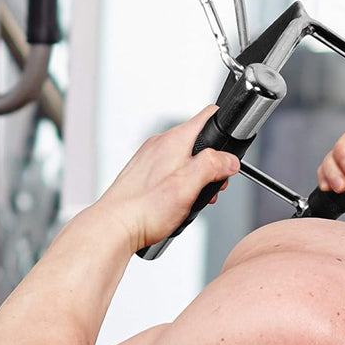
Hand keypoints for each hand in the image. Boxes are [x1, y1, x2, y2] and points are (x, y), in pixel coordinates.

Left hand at [97, 106, 239, 251]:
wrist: (113, 229)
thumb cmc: (145, 208)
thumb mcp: (190, 184)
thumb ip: (214, 165)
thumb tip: (230, 160)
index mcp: (174, 140)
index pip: (208, 116)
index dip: (225, 127)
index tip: (231, 148)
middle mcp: (160, 144)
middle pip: (200, 143)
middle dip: (212, 164)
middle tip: (210, 187)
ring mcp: (150, 158)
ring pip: (186, 159)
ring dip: (196, 178)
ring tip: (191, 200)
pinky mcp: (143, 173)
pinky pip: (171, 171)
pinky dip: (180, 185)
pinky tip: (176, 204)